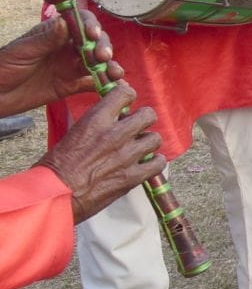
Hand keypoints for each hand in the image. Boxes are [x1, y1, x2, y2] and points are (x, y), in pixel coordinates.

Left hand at [0, 12, 119, 116]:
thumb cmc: (2, 67)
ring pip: (97, 63)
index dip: (90, 26)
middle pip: (93, 43)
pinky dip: (104, 84)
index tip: (93, 35)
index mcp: (54, 34)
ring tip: (116, 74)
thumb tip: (66, 23)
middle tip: (103, 58)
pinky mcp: (69, 86)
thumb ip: (45, 39)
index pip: (79, 23)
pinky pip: (90, 83)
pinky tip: (114, 87)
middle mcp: (65, 48)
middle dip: (102, 47)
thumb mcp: (22, 51)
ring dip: (109, 66)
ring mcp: (69, 67)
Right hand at [35, 85, 159, 222]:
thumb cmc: (56, 167)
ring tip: (138, 149)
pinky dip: (154, 163)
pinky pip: (159, 163)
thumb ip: (96, 124)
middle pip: (148, 115)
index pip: (124, 94)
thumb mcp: (73, 134)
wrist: (54, 194)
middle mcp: (115, 134)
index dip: (127, 98)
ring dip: (147, 143)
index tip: (126, 105)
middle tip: (135, 129)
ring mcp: (126, 155)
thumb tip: (113, 119)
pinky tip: (146, 164)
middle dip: (143, 120)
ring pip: (155, 138)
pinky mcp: (132, 176)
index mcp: (96, 121)